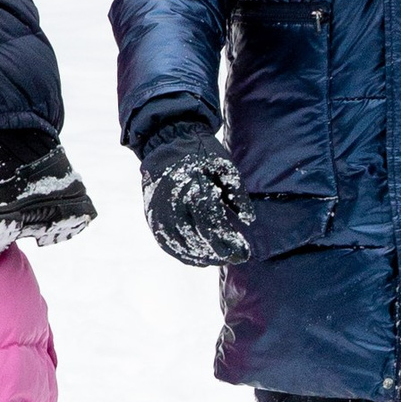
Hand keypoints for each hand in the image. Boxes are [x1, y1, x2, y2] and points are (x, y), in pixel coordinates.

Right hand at [140, 127, 252, 266]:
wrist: (168, 140)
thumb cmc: (202, 153)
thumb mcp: (225, 167)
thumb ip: (238, 194)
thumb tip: (248, 221)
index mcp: (193, 189)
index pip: (211, 225)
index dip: (228, 243)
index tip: (243, 252)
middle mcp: (172, 203)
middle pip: (196, 239)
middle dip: (218, 253)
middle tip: (235, 259)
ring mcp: (159, 211)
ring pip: (180, 244)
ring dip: (201, 257)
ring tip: (219, 261)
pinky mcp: (151, 216)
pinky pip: (166, 242)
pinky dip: (182, 254)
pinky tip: (198, 260)